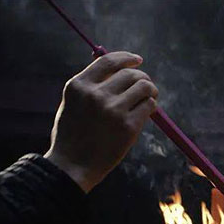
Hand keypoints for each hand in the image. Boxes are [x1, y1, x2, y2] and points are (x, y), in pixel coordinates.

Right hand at [45, 51, 158, 192]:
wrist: (73, 165)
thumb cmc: (73, 134)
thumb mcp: (72, 103)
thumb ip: (91, 85)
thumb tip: (117, 68)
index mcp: (79, 85)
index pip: (108, 61)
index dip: (126, 58)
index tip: (137, 60)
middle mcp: (95, 95)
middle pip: (131, 74)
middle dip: (142, 77)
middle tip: (146, 86)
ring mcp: (113, 110)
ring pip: (145, 87)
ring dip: (151, 91)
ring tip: (149, 97)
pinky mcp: (128, 126)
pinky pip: (149, 106)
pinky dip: (151, 106)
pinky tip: (146, 111)